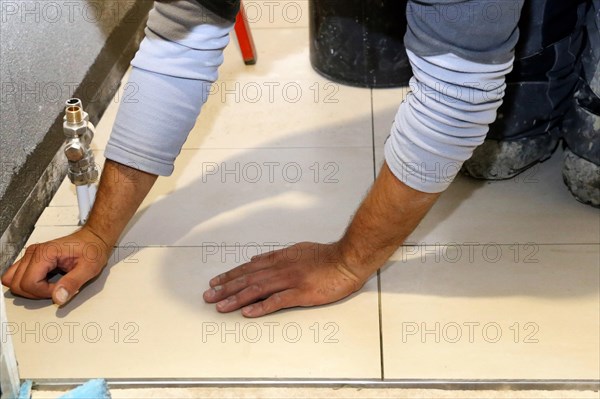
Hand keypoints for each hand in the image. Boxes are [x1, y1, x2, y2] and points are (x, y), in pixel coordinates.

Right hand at [1, 227, 110, 305]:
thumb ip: (72, 283)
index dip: (45, 292)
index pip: (29, 283)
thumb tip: (58, 297)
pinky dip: (29, 284)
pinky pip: (19, 276)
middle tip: (56, 288)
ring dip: (30, 289)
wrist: (94, 239)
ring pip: (14, 281)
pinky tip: (46, 282)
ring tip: (50, 285)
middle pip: (18, 284)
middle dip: (36, 292)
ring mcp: (31, 255)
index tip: (61, 288)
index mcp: (45, 253)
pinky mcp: (32, 259)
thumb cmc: (92, 249)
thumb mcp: (88, 268)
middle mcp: (34, 253)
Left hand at [203, 242, 367, 316]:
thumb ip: (277, 256)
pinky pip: (277, 301)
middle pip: (248, 279)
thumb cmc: (326, 256)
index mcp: (280, 259)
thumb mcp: (297, 250)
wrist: (347, 259)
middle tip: (208, 296)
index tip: (215, 282)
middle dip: (226, 288)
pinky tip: (247, 313)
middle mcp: (281, 268)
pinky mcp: (302, 293)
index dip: (230, 276)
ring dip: (236, 299)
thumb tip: (257, 260)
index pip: (249, 268)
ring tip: (220, 306)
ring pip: (257, 290)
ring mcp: (290, 281)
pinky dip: (260, 307)